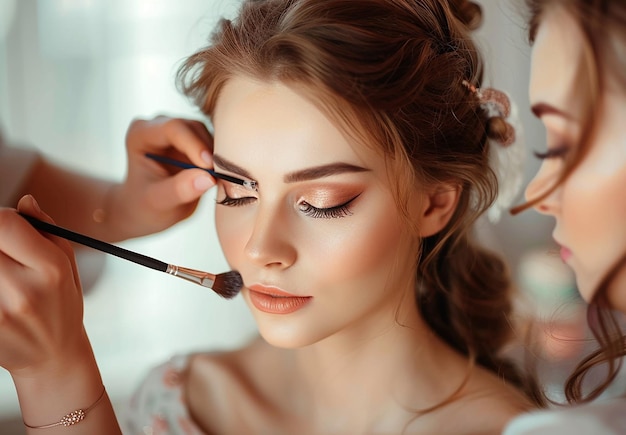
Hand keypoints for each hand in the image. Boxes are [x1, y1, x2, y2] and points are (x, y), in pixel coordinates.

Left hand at [0, 195, 86, 378]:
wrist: (51, 356)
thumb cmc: (60, 305)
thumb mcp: (67, 264)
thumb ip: (45, 230)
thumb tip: (24, 202)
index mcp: (50, 270)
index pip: (5, 223)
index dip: (1, 218)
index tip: (4, 225)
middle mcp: (22, 291)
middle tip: (4, 252)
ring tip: (4, 274)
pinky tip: (0, 290)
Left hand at [109, 116, 215, 238]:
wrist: (148, 209)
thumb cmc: (146, 205)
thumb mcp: (159, 202)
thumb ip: (179, 190)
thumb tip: (208, 178)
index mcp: (141, 134)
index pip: (173, 128)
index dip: (194, 144)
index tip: (210, 166)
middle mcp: (160, 125)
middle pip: (193, 128)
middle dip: (209, 150)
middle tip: (222, 175)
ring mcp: (179, 132)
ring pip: (207, 134)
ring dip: (218, 155)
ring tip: (222, 179)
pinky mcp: (195, 140)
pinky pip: (214, 143)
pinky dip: (221, 159)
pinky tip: (223, 176)